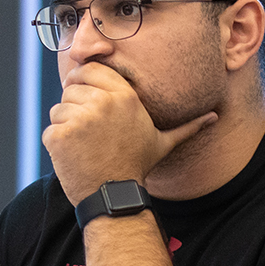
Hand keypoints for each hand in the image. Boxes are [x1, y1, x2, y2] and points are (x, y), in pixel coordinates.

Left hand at [43, 62, 216, 204]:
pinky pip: (50, 130)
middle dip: (74, 106)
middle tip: (88, 131)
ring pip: (58, 109)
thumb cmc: (137, 166)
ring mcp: (79, 119)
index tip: (87, 98)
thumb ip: (186, 126)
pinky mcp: (60, 136)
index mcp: (124, 96)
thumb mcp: (163, 142)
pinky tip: (74, 157)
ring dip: (65, 127)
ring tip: (84, 146)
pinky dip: (56, 145)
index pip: (90, 69)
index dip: (84, 81)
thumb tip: (214, 117)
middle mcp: (101, 102)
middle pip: (71, 88)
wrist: (115, 196)